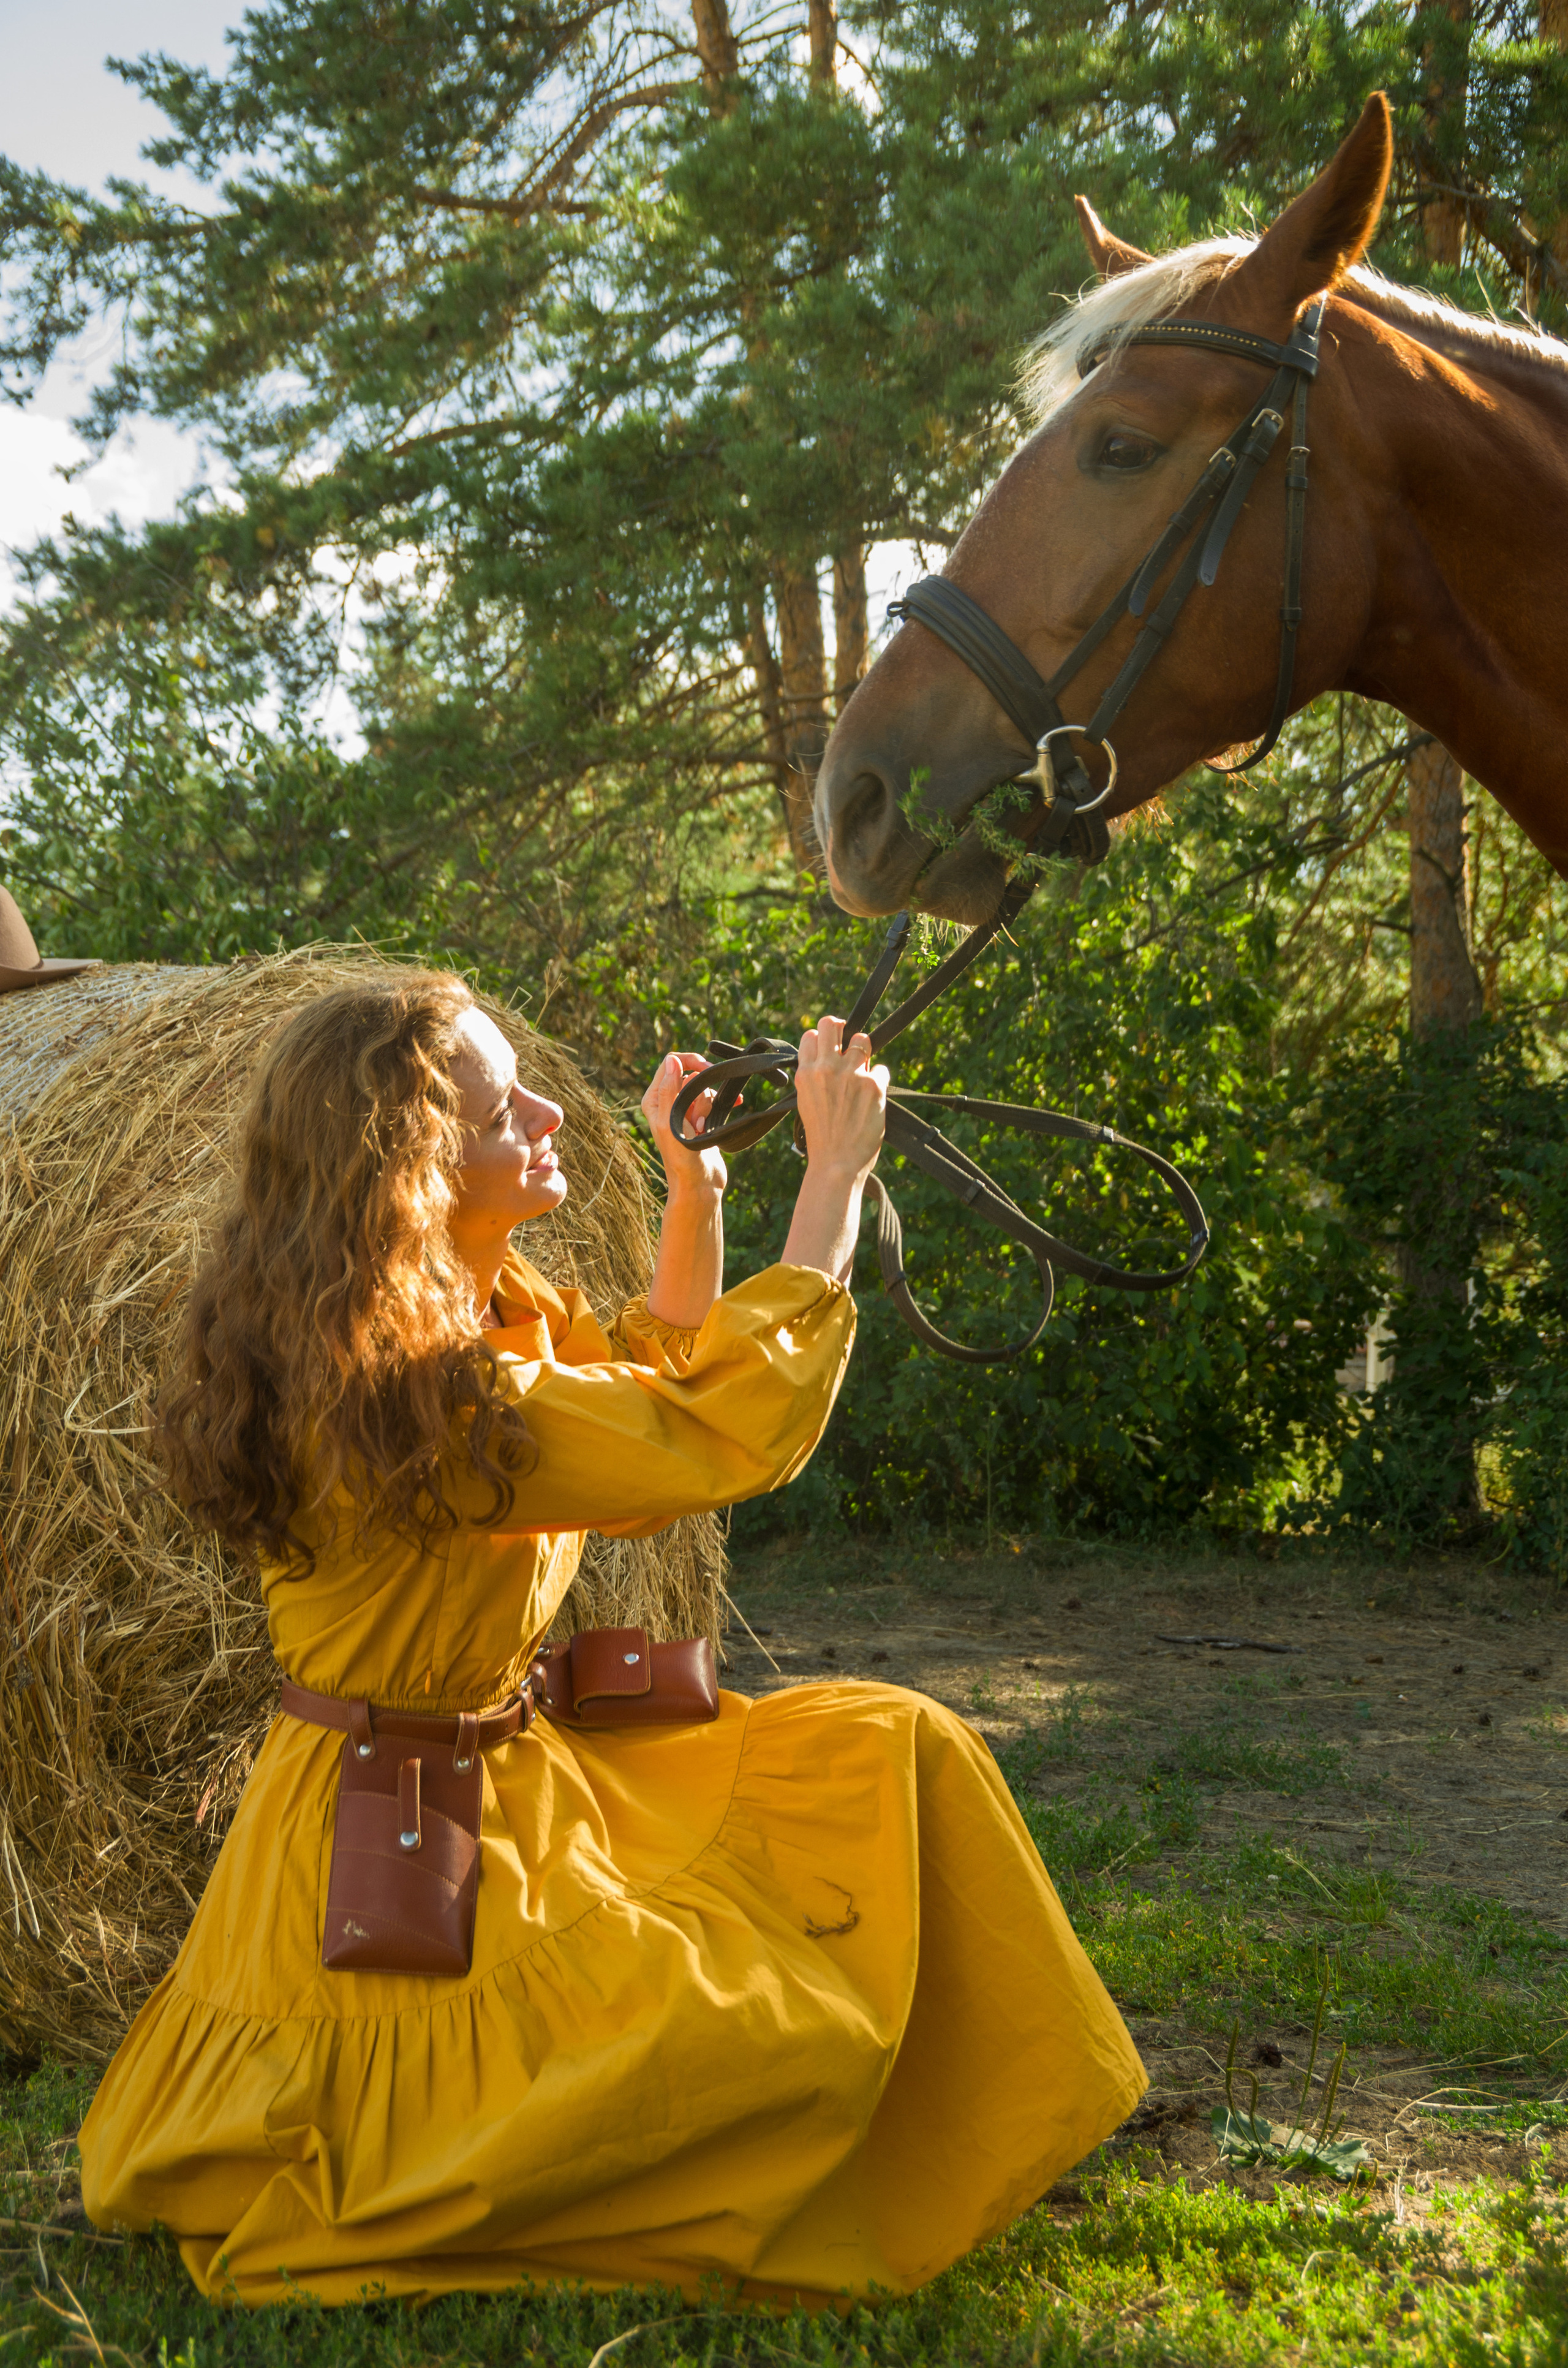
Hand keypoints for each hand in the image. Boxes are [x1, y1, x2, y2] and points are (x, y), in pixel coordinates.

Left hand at [642, 1051, 726, 1197]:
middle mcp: (667, 1102)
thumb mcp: (672, 1121)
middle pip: (690, 1075)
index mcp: (654, 1100)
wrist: (699, 1183)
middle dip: (702, 1088)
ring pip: (704, 1087)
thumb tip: (671, 1060)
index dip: (690, 1062)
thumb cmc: (682, 1157)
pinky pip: (714, 1098)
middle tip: (706, 1107)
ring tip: (705, 1126)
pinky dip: (724, 1100)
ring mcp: (685, 1110)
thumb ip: (670, 1090)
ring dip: (710, 1103)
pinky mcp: (701, 1118)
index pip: (670, 1064)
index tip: (707, 1068)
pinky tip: (737, 1103)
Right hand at [794, 1015, 887, 1180]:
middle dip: (841, 1028)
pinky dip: (879, 1079)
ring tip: (863, 1069)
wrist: (836, 1164)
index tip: (830, 1049)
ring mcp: (851, 1074)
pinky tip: (874, 1096)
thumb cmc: (822, 1139)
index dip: (822, 1040)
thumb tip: (828, 1061)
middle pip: (832, 1023)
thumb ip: (815, 1079)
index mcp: (806, 1074)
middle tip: (848, 1041)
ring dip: (864, 1051)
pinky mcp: (873, 1085)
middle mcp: (827, 1069)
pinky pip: (881, 1069)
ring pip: (862, 1039)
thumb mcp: (807, 1103)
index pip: (811, 1036)